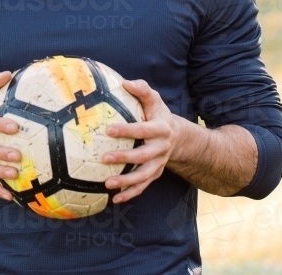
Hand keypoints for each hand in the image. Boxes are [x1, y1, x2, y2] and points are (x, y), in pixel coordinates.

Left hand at [102, 79, 184, 203]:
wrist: (177, 137)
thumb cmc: (158, 114)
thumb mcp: (154, 99)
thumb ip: (142, 89)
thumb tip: (125, 82)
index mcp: (161, 129)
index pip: (143, 130)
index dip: (127, 130)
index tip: (109, 130)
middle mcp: (161, 148)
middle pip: (143, 156)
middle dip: (125, 158)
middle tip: (105, 158)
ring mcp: (159, 163)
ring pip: (143, 176)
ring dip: (126, 182)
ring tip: (108, 184)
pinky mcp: (155, 174)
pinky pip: (143, 187)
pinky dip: (130, 194)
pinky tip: (115, 200)